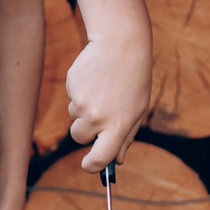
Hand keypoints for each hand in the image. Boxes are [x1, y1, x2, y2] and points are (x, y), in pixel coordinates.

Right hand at [64, 38, 152, 168]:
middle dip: (86, 131)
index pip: (100, 158)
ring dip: (84, 109)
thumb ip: (126, 137)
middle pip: (79, 137)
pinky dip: (81, 92)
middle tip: (101, 112)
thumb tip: (116, 161)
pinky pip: (72, 98)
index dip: (92, 166)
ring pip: (74, 117)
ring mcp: (81, 102)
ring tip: (102, 89)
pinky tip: (95, 78)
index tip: (89, 164)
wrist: (121, 44)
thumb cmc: (134, 80)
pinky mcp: (72, 87)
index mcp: (118, 127)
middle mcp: (98, 118)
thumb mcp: (138, 110)